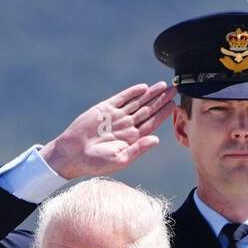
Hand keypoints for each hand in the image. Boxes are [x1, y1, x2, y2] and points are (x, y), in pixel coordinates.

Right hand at [40, 81, 175, 179]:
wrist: (73, 154)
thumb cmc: (95, 162)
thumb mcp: (120, 159)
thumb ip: (138, 149)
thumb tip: (156, 140)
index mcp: (131, 139)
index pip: (152, 123)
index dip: (163, 114)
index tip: (174, 105)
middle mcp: (126, 126)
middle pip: (147, 110)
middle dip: (161, 100)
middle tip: (174, 89)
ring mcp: (115, 116)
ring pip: (137, 102)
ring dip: (150, 94)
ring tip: (163, 85)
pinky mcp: (104, 109)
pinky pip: (121, 98)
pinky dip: (132, 93)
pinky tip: (143, 88)